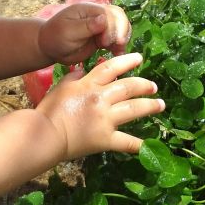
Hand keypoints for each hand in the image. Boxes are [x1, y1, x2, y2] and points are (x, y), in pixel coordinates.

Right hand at [37, 52, 162, 157]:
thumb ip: (75, 77)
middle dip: (144, 85)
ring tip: (160, 104)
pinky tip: (148, 146)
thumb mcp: (61, 86)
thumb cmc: (49, 110)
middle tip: (154, 86)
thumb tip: (85, 70)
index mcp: (89, 84)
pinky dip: (138, 145)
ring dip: (150, 106)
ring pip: (134, 109)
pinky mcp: (105, 139)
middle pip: (129, 87)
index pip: (112, 67)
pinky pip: (126, 142)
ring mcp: (105, 119)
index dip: (128, 61)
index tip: (140, 59)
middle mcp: (101, 99)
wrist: (44, 134)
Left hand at [38, 2, 131, 64]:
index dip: (112, 27)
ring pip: (121, 27)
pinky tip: (118, 54)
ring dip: (123, 38)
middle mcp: (98, 15)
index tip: (105, 42)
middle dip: (121, 32)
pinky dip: (120, 46)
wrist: (50, 47)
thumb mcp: (68, 31)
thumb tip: (104, 19)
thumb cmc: (55, 37)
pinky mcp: (102, 38)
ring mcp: (101, 27)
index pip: (109, 14)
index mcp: (89, 9)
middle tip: (116, 46)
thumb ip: (86, 26)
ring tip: (118, 51)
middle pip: (119, 17)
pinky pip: (116, 39)